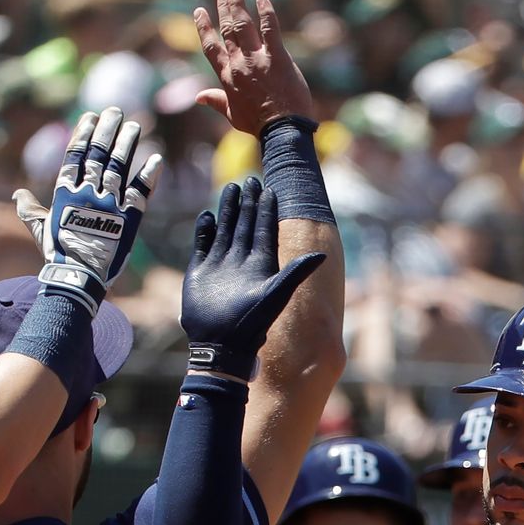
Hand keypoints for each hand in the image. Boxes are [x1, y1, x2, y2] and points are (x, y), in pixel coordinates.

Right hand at [11, 107, 162, 315]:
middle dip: (106, 130)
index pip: (75, 156)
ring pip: (119, 166)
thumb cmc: (57, 255)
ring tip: (134, 125)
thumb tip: (17, 195)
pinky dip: (148, 175)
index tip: (89, 117)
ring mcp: (109, 203)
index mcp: (66, 193)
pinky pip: (140, 191)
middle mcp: (88, 192)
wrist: (78, 278)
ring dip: (127, 144)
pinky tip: (155, 158)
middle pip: (99, 154)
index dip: (82, 135)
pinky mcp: (129, 218)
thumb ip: (30, 210)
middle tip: (114, 111)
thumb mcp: (40, 230)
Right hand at [180, 177, 325, 379]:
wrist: (222, 345)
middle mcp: (241, 261)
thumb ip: (296, 272)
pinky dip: (204, 230)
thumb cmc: (252, 324)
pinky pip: (202, 244)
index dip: (267, 209)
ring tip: (230, 189)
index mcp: (260, 263)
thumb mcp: (277, 294)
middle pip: (245, 224)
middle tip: (250, 179)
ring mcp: (219, 265)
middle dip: (248, 202)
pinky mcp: (200, 272)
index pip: (265, 229)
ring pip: (225, 229)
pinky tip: (206, 216)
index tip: (269, 187)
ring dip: (227, 210)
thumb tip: (323, 254)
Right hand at [192, 0, 312, 133]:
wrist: (282, 129)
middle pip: (226, 28)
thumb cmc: (258, 124)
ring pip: (242, 24)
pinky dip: (266, 12)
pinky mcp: (277, 57)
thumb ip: (215, 101)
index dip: (203, 27)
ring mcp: (257, 59)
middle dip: (223, 5)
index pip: (210, 46)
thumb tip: (198, 97)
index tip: (199, 11)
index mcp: (226, 76)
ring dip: (237, 2)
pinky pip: (270, 29)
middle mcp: (238, 64)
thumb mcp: (232, 114)